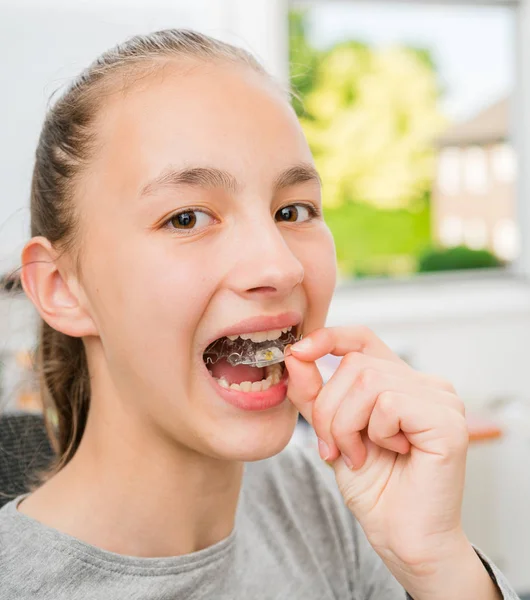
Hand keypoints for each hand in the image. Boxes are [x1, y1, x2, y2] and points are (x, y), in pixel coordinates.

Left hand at [285, 326, 500, 599]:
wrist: (400, 536)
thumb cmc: (374, 487)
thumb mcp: (331, 431)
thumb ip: (314, 394)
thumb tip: (296, 355)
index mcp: (399, 381)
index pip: (362, 338)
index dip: (328, 338)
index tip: (299, 353)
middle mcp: (425, 383)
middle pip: (355, 364)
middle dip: (330, 409)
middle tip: (335, 448)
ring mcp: (441, 399)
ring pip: (367, 381)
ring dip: (348, 425)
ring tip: (359, 454)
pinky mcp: (447, 420)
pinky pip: (388, 403)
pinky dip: (374, 433)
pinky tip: (391, 453)